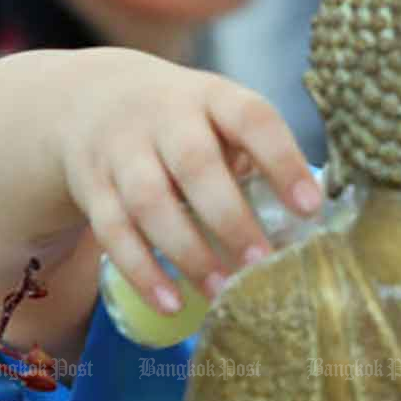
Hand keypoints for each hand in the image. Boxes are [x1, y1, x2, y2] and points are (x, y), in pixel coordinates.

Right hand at [54, 50, 320, 313]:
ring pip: (148, 202)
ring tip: (223, 291)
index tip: (310, 207)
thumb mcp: (218, 115)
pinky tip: (172, 303)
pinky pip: (112, 232)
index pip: (251, 119)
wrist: (89, 99)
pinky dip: (142, 271)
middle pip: (194, 163)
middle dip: (229, 217)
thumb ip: (253, 157)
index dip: (282, 161)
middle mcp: (163, 118)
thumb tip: (300, 221)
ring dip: (188, 251)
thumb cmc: (183, 120)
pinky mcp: (92, 188)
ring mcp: (121, 151)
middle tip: (261, 262)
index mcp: (212, 97)